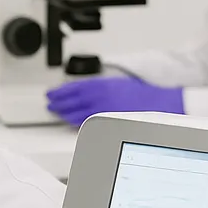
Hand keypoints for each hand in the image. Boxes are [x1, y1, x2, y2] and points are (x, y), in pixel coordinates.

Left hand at [46, 76, 183, 126]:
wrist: (157, 105)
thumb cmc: (140, 94)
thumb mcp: (116, 84)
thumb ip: (99, 88)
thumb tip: (85, 92)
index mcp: (100, 85)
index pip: (73, 88)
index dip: (60, 91)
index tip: (51, 93)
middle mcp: (99, 97)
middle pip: (71, 101)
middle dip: (58, 102)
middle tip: (50, 104)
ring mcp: (102, 111)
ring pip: (76, 113)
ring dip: (64, 113)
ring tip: (56, 112)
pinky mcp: (107, 122)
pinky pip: (86, 123)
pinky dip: (76, 122)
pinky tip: (70, 122)